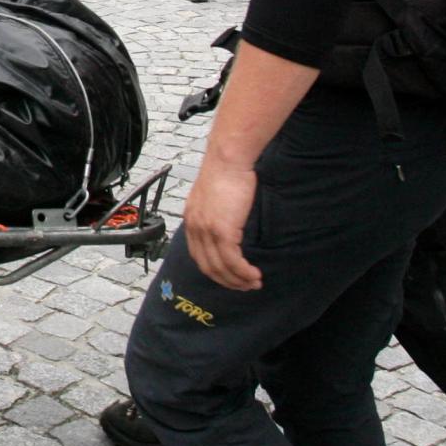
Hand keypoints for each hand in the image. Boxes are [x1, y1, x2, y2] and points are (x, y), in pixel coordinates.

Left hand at [183, 153, 262, 291]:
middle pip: (208, 266)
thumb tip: (229, 225)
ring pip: (221, 268)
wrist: (228, 159)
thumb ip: (216, 213)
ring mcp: (207, 231)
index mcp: (191, 220)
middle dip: (227, 281)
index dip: (214, 270)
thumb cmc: (226, 171)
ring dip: (238, 280)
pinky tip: (254, 275)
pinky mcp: (222, 231)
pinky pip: (232, 261)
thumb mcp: (214, 196)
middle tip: (244, 286)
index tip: (229, 276)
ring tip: (253, 283)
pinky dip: (243, 272)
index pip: (198, 255)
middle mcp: (195, 228)